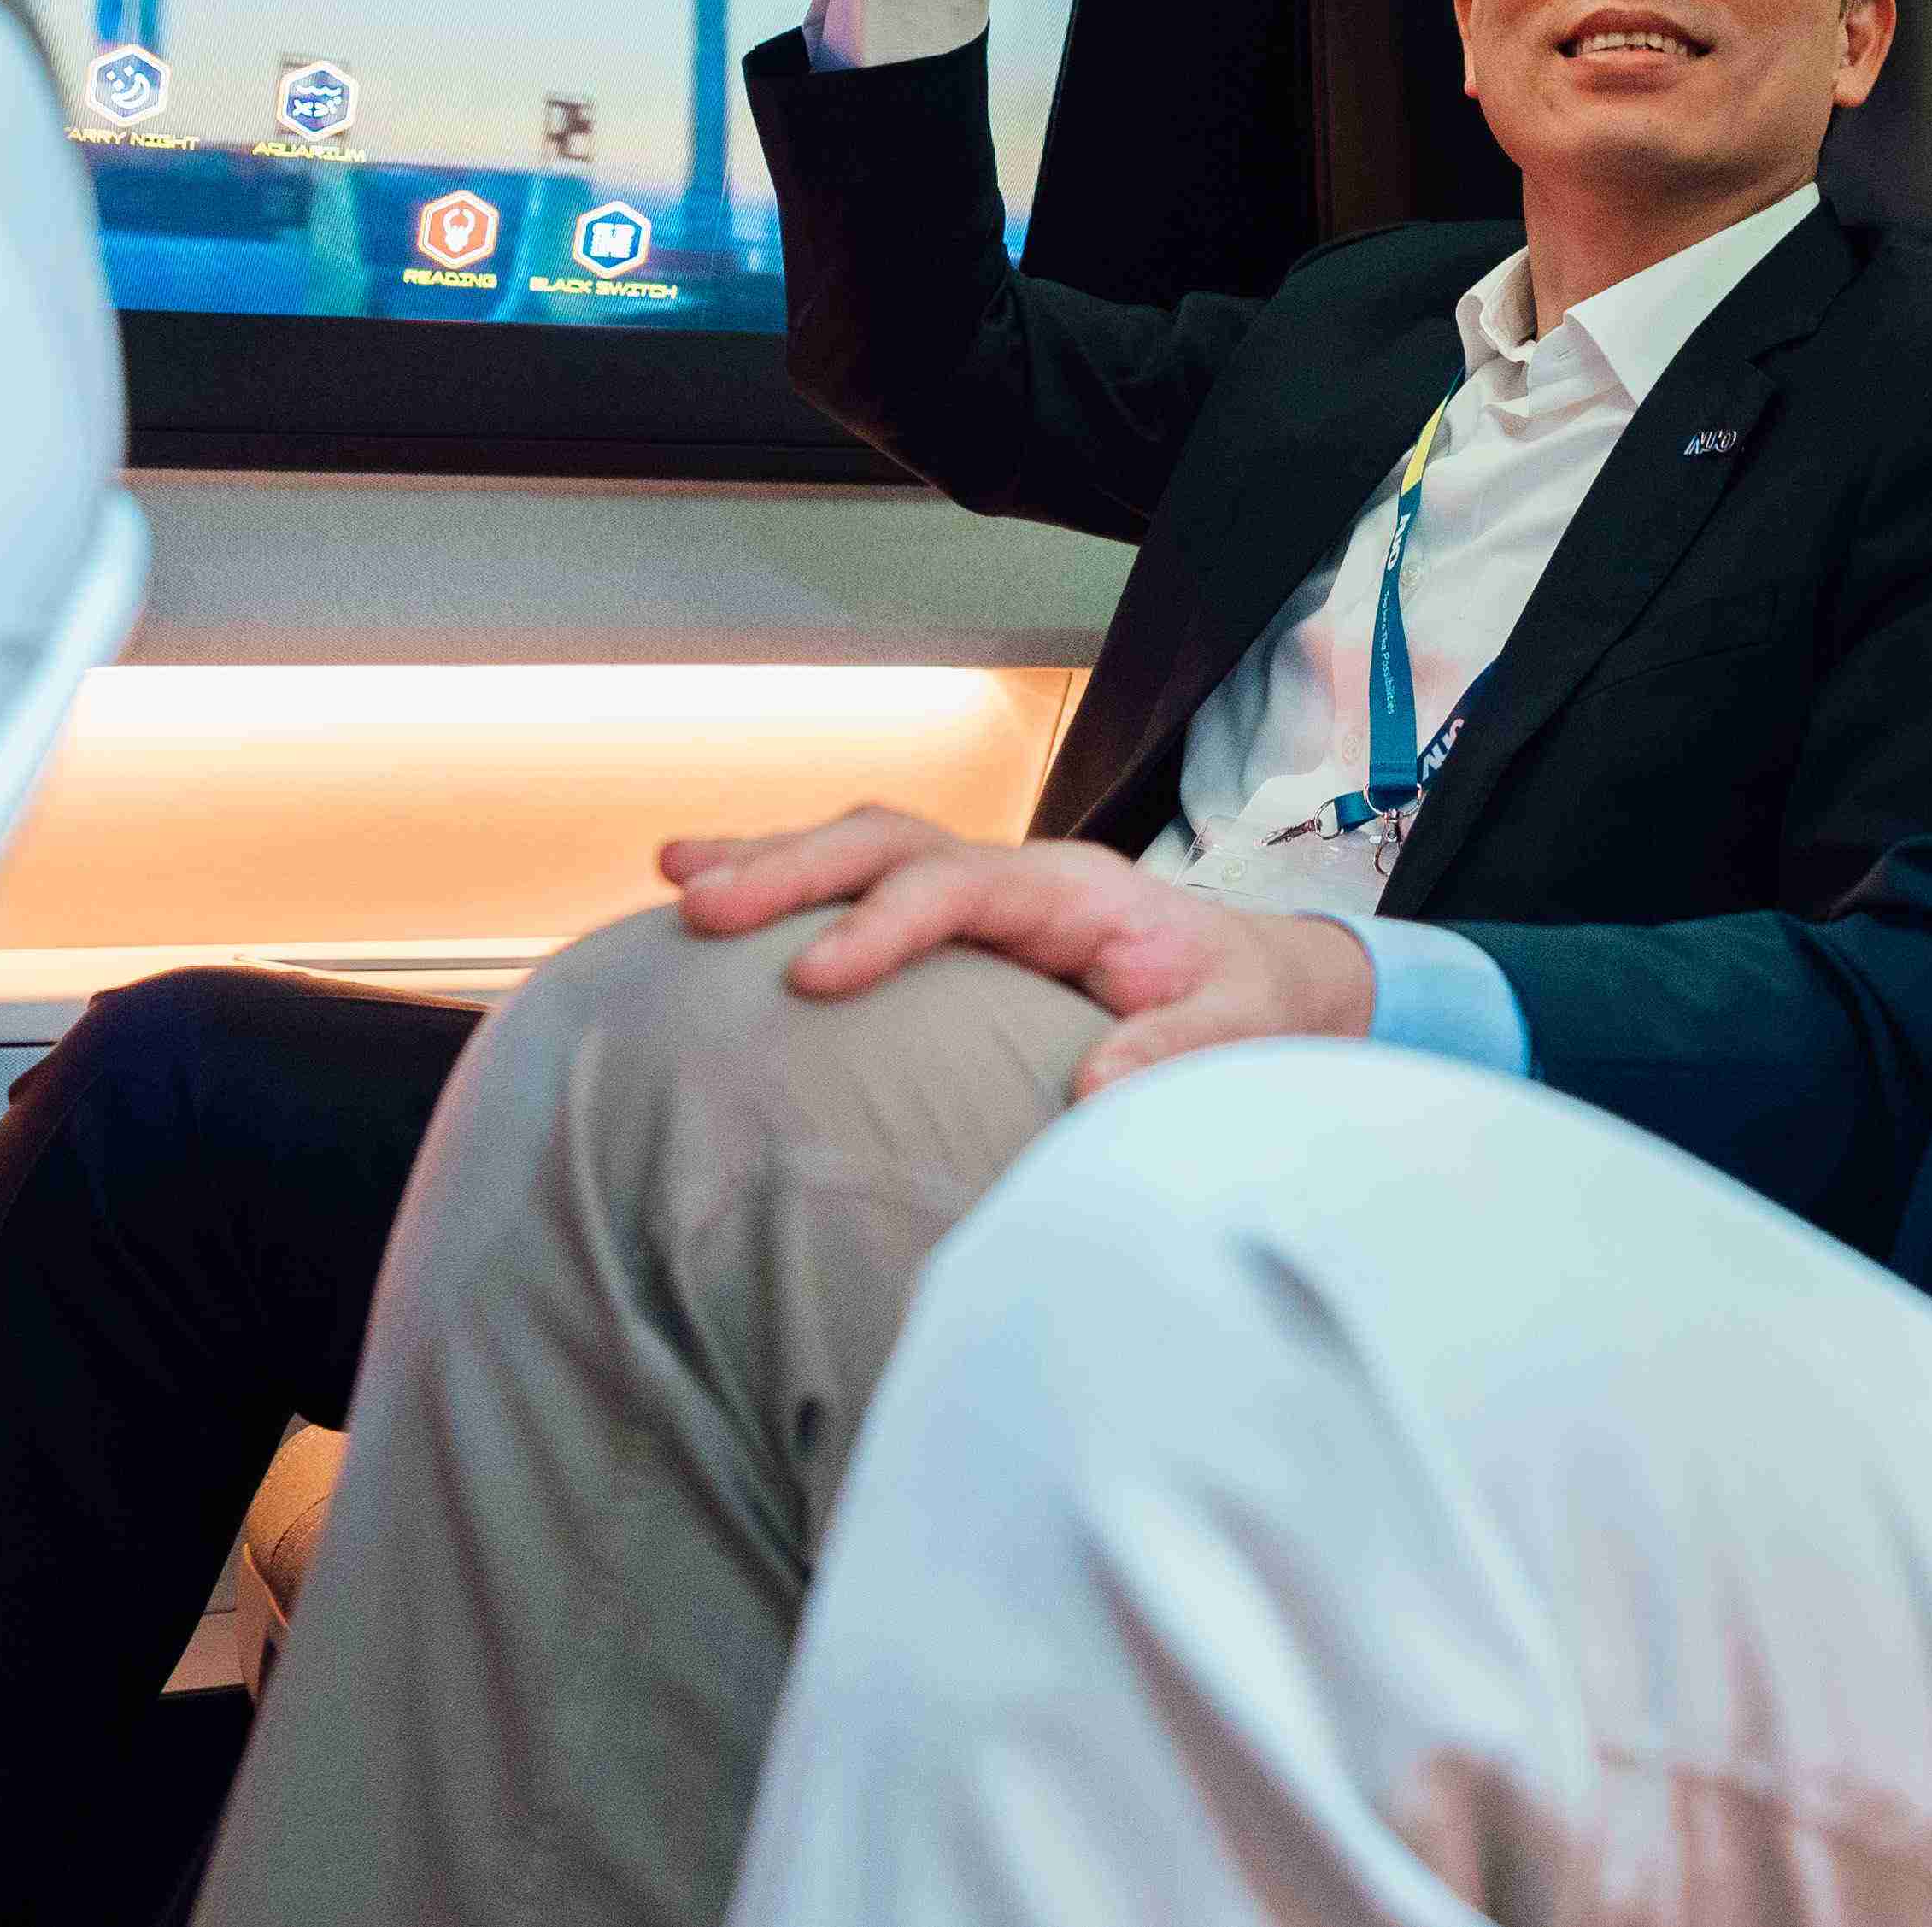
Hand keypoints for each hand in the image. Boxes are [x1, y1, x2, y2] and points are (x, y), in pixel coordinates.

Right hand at [656, 804, 1375, 1093]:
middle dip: (793, 870)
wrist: (1256, 976)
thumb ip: (1174, 1052)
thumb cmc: (1238, 1002)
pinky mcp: (956, 922)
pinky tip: (713, 897)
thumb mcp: (1233, 1030)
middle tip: (702, 910)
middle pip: (889, 843)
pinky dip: (790, 885)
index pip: (959, 885)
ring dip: (770, 859)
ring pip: (861, 849)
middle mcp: (1015, 873)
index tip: (812, 980)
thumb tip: (1095, 1088)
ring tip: (674, 877)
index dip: (883, 925)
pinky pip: (862, 887)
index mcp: (1072, 890)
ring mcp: (980, 889)